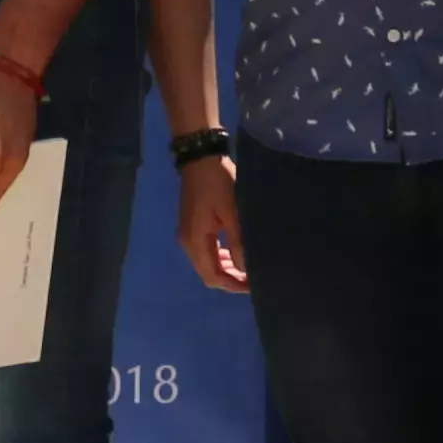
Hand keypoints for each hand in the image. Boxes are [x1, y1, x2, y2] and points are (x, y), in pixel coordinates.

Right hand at [175, 155, 247, 294]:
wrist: (201, 157)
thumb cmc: (218, 184)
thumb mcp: (233, 213)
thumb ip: (238, 243)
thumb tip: (246, 269)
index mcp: (195, 241)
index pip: (213, 276)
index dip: (233, 285)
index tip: (253, 285)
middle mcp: (188, 242)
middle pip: (208, 272)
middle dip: (231, 278)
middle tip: (254, 277)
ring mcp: (188, 233)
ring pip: (208, 262)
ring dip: (227, 267)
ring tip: (248, 266)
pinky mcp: (192, 225)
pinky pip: (207, 249)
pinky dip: (221, 255)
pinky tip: (235, 251)